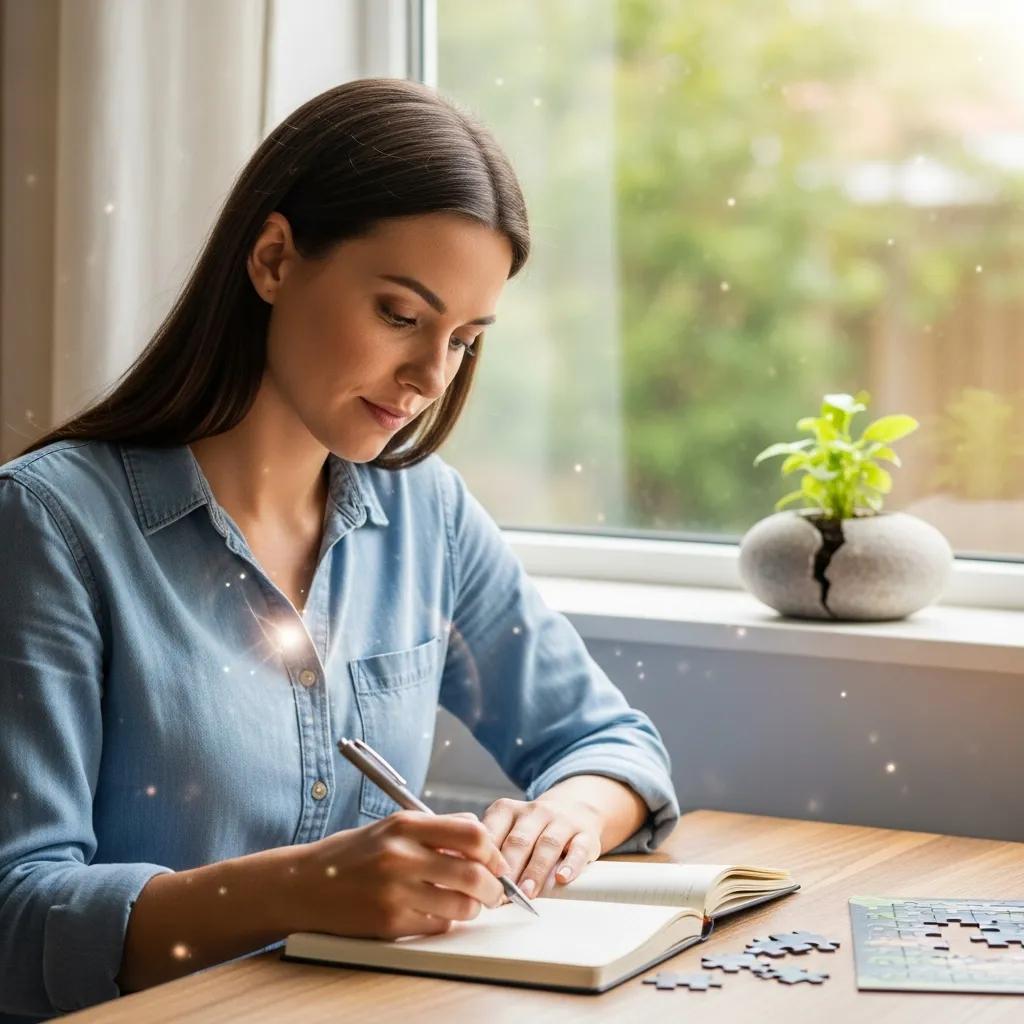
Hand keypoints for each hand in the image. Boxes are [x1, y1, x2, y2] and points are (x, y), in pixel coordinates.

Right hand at [280, 811, 508, 938]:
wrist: (305, 884)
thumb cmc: (353, 854)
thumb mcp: (393, 827)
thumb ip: (435, 829)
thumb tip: (481, 839)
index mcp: (406, 825)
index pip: (472, 833)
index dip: (493, 852)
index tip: (496, 862)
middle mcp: (401, 855)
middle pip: (473, 873)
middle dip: (493, 887)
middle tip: (495, 892)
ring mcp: (394, 891)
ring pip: (461, 906)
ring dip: (473, 908)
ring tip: (468, 905)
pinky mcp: (388, 923)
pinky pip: (437, 926)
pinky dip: (445, 922)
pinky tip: (436, 914)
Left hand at [481, 794, 603, 899]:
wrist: (574, 807)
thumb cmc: (531, 829)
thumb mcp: (507, 829)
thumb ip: (489, 850)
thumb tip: (466, 878)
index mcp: (508, 810)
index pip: (492, 830)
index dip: (484, 858)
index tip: (478, 880)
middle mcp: (535, 811)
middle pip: (519, 839)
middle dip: (509, 868)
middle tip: (499, 894)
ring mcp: (561, 821)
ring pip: (547, 844)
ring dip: (535, 870)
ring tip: (526, 892)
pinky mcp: (585, 834)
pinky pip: (579, 848)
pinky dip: (571, 864)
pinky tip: (562, 878)